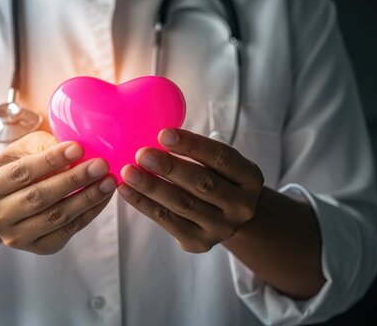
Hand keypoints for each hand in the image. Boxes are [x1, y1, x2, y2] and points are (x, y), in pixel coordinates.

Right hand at [0, 131, 115, 254]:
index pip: (21, 173)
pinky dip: (89, 213)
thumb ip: (41, 146)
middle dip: (74, 180)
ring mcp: (15, 238)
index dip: (50, 160)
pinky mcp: (37, 249)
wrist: (8, 203)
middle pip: (39, 198)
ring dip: (86, 198)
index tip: (78, 148)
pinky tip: (103, 197)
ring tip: (108, 181)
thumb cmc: (17, 168)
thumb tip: (73, 150)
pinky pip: (67, 231)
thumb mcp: (20, 151)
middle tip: (101, 165)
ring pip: (56, 217)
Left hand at [117, 128, 263, 252]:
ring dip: (152, 187)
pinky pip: (168, 221)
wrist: (226, 217)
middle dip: (169, 167)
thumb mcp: (217, 163)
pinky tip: (126, 191)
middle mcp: (242, 206)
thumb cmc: (215, 178)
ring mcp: (222, 227)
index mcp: (250, 178)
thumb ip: (195, 151)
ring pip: (182, 204)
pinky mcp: (199, 242)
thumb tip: (156, 137)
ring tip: (128, 172)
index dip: (192, 145)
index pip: (221, 158)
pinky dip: (144, 205)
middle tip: (141, 154)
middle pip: (202, 183)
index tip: (162, 134)